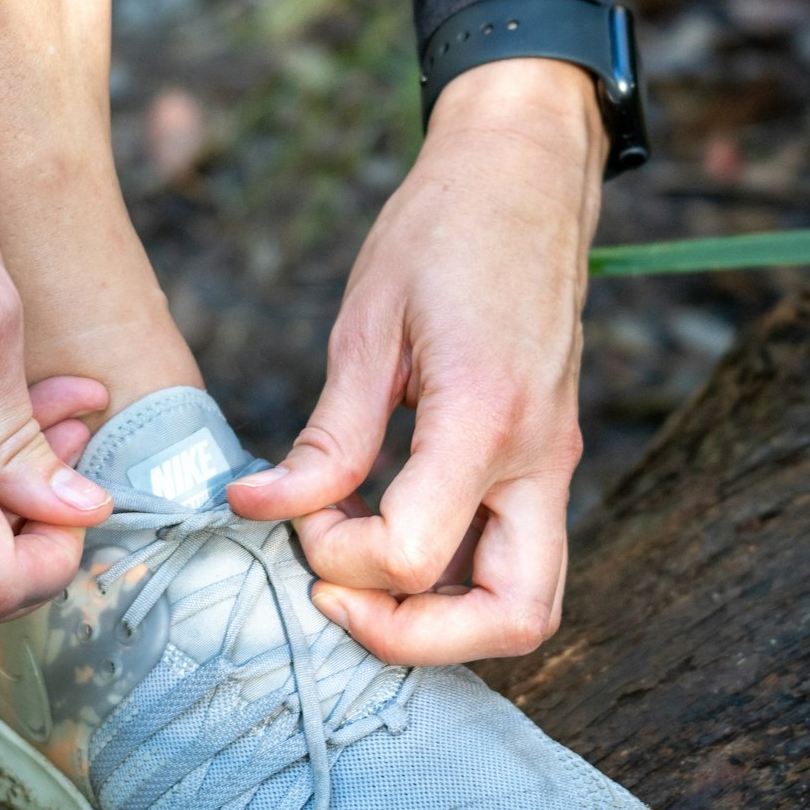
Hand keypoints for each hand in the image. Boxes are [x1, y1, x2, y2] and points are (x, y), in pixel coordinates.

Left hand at [228, 58, 604, 664]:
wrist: (527, 170)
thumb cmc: (443, 229)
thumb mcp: (367, 326)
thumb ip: (326, 435)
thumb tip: (257, 506)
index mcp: (484, 417)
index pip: (415, 555)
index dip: (338, 558)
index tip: (292, 513)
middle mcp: (536, 456)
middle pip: (514, 619)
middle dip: (416, 638)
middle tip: (336, 598)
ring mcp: (553, 461)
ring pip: (532, 602)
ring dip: (448, 623)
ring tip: (361, 579)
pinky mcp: (547, 455)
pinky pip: (518, 554)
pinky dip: (457, 576)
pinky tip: (386, 533)